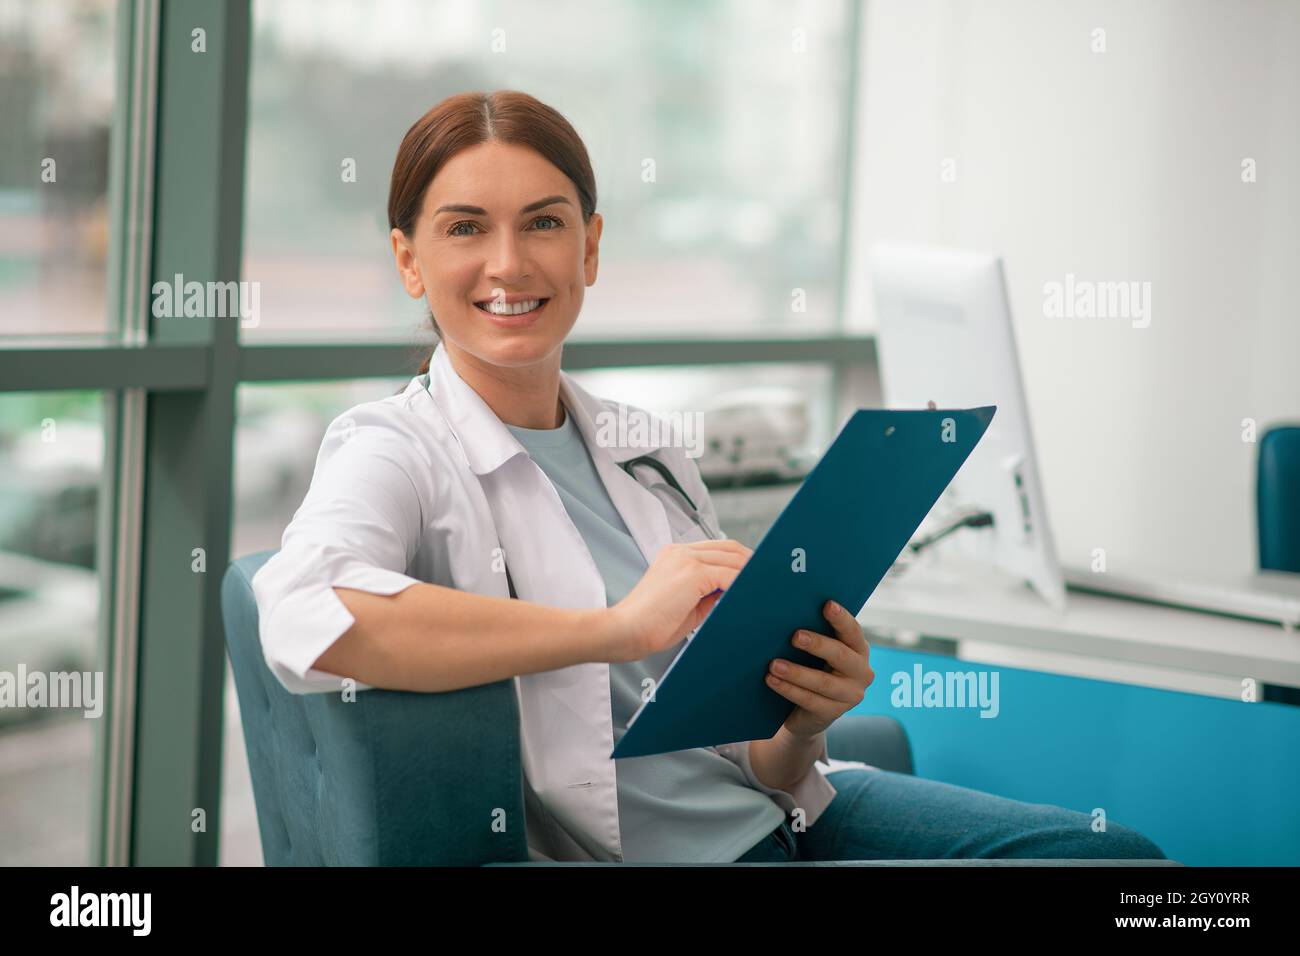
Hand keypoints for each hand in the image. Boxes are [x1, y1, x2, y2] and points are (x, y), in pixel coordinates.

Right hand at [602, 539, 751, 662]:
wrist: (623, 631)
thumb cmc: (649, 626)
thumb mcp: (686, 605)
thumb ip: (709, 594)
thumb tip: (735, 592)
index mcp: (675, 556)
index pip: (717, 549)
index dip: (739, 560)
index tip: (755, 575)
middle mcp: (680, 551)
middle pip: (729, 548)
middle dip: (751, 562)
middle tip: (767, 580)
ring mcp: (686, 559)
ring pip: (732, 558)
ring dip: (749, 573)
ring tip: (764, 587)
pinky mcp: (692, 573)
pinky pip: (728, 575)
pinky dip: (741, 584)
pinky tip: (749, 596)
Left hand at [766, 599, 873, 739]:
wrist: (806, 711)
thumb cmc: (811, 667)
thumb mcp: (817, 651)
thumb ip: (812, 633)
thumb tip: (786, 611)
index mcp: (859, 649)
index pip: (853, 631)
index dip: (841, 618)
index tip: (827, 604)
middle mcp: (861, 672)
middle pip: (840, 655)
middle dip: (818, 644)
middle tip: (795, 636)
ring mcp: (850, 695)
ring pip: (822, 682)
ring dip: (796, 672)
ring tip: (773, 664)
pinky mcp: (833, 713)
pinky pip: (809, 700)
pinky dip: (788, 689)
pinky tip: (771, 680)